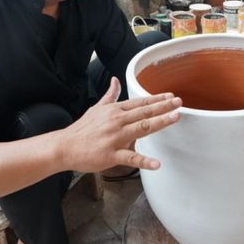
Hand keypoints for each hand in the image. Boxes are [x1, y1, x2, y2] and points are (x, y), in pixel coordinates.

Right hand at [59, 78, 181, 172]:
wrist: (64, 146)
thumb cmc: (82, 129)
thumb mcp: (96, 108)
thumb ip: (110, 95)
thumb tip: (115, 80)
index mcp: (114, 110)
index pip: (140, 103)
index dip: (156, 99)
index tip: (171, 96)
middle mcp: (116, 121)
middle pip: (144, 112)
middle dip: (163, 107)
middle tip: (179, 103)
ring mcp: (114, 138)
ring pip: (141, 129)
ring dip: (160, 123)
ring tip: (174, 118)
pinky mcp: (111, 154)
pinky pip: (130, 158)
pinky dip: (144, 161)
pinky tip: (156, 163)